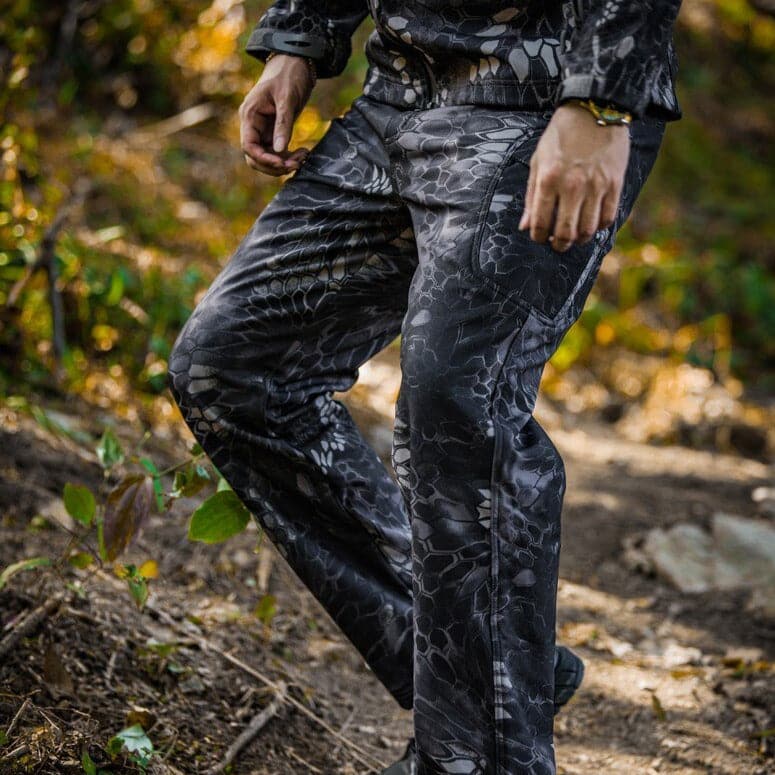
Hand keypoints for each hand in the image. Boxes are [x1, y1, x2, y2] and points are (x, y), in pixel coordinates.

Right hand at [239, 53, 314, 175]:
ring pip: (268, 157)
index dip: (263, 159)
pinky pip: (278, 152)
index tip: (282, 162)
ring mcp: (264, 129)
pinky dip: (289, 156)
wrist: (296, 62)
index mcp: (250, 115)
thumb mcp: (286, 98)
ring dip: (284, 162)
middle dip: (275, 165)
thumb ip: (283, 124)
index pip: (249, 146)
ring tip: (303, 157)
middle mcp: (253, 125)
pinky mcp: (275, 131)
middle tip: (297, 164)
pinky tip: (303, 153)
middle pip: (256, 157)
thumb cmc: (288, 74)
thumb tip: (280, 150)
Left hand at [519, 103, 630, 251]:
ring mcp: (596, 186)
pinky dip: (599, 227)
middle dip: (558, 245)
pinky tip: (592, 224)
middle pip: (565, 232)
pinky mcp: (615, 183)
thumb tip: (525, 226)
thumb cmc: (561, 136)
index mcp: (548, 180)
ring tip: (574, 237)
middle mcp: (572, 186)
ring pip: (588, 230)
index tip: (539, 237)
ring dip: (579, 240)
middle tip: (557, 245)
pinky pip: (608, 217)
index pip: (540, 223)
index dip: (538, 237)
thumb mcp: (538, 161)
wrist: (595, 109)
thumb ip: (530, 196)